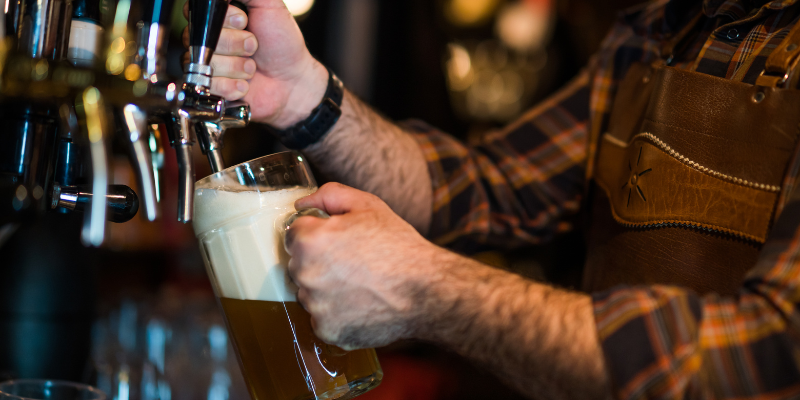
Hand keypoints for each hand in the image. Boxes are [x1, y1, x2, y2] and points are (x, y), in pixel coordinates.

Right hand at [182, 1, 327, 126]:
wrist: (293, 80)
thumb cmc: (282, 42)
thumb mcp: (269, 5)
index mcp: (217, 18)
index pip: (198, 13)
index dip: (222, 20)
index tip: (243, 21)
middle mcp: (208, 41)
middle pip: (199, 39)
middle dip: (234, 43)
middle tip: (253, 46)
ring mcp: (207, 66)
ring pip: (205, 63)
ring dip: (236, 66)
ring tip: (252, 66)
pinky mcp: (211, 89)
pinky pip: (209, 85)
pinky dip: (233, 85)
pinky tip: (245, 83)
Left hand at [285, 183, 446, 349]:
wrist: (426, 291)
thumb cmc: (398, 246)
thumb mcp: (367, 206)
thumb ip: (329, 196)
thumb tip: (302, 204)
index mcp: (310, 241)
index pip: (294, 234)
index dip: (317, 234)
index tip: (336, 241)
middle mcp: (306, 275)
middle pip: (299, 265)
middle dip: (319, 261)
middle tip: (352, 262)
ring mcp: (315, 306)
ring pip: (309, 293)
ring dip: (326, 289)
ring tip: (359, 284)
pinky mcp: (327, 330)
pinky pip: (323, 318)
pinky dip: (337, 313)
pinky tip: (361, 303)